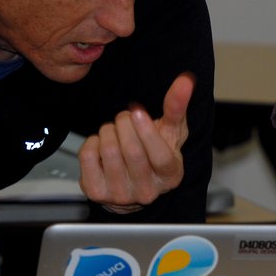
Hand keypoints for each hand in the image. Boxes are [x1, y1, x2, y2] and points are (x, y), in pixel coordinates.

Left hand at [78, 73, 193, 212]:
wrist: (133, 184)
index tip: (137, 111)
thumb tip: (186, 80)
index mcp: (169, 176)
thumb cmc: (156, 152)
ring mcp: (120, 195)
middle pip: (132, 151)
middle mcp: (146, 191)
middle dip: (124, 123)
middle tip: (125, 116)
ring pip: (109, 151)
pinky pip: (88, 156)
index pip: (160, 156)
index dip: (147, 131)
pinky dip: (93, 141)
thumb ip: (178, 106)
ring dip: (108, 130)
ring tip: (115, 130)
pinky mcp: (96, 192)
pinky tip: (102, 143)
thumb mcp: (171, 131)